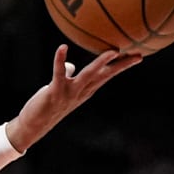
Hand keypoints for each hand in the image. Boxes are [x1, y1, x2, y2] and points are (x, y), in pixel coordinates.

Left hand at [5, 45, 141, 150]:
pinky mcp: (54, 92)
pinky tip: (62, 47)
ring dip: (100, 63)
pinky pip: (59, 73)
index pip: (107, 75)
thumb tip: (70, 65)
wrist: (34, 125)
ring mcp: (69, 93)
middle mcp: (81, 92)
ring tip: (112, 51)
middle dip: (122, 65)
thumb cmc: (48, 106)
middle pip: (105, 75)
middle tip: (138, 53)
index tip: (139, 55)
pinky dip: (60, 60)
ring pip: (89, 75)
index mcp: (85, 90)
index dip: (122, 65)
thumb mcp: (62, 89)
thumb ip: (68, 76)